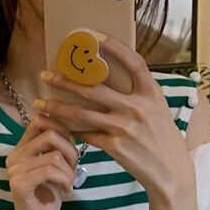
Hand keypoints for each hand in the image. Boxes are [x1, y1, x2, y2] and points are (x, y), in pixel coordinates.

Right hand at [4, 111, 79, 209]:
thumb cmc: (47, 198)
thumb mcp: (55, 168)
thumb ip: (57, 148)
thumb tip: (72, 129)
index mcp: (21, 149)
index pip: (40, 120)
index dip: (61, 127)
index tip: (70, 147)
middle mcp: (14, 157)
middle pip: (50, 134)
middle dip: (71, 151)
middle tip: (74, 169)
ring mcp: (14, 170)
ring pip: (54, 155)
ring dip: (69, 171)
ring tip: (69, 183)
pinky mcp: (19, 184)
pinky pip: (50, 171)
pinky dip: (64, 180)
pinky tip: (66, 191)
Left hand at [36, 33, 193, 201]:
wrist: (170, 171)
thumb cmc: (162, 139)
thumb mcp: (158, 110)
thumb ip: (139, 95)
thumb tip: (115, 81)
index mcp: (151, 93)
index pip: (134, 63)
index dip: (116, 48)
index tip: (95, 38)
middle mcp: (138, 107)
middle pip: (95, 89)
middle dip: (67, 81)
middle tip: (46, 75)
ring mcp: (125, 127)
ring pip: (83, 114)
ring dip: (58, 108)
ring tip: (39, 104)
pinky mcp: (115, 146)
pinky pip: (86, 136)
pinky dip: (70, 131)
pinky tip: (56, 127)